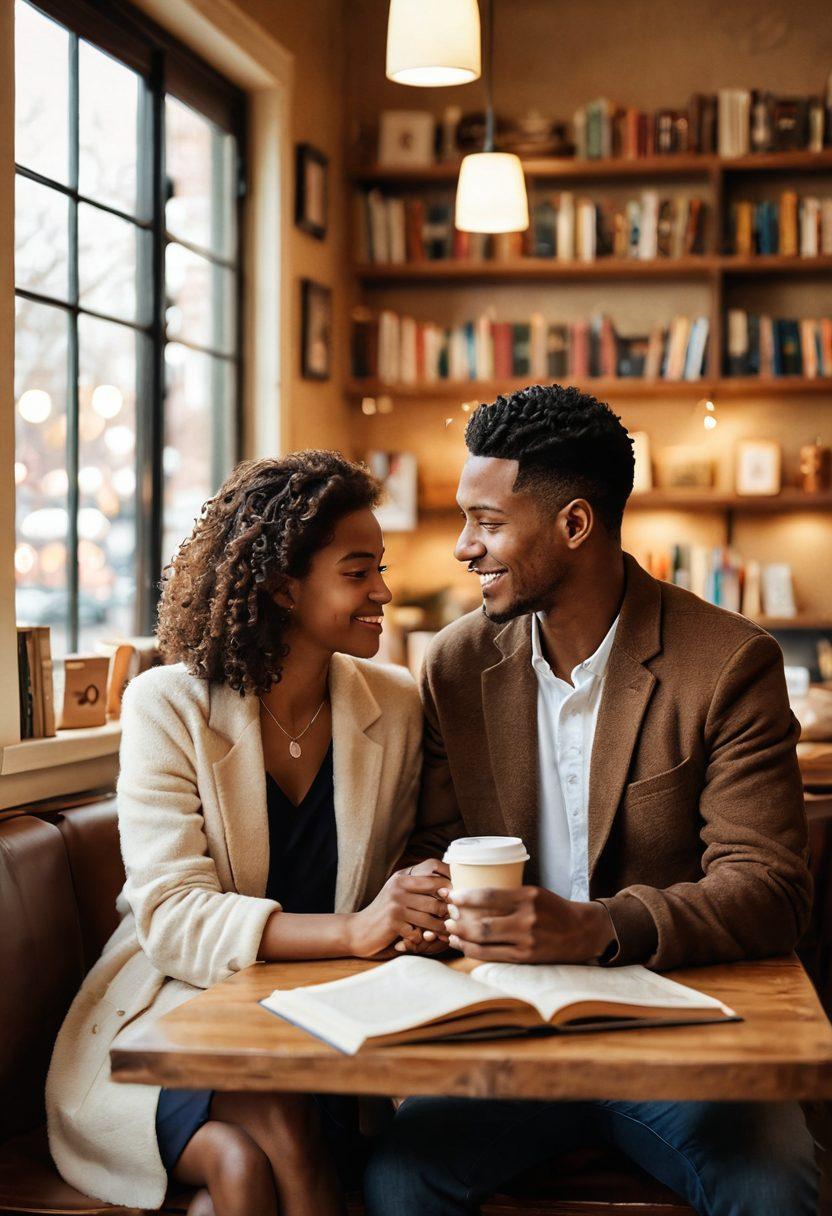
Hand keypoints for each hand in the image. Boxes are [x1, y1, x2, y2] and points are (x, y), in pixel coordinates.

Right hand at [348, 864, 448, 958]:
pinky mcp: (393, 922)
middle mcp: (399, 888)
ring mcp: (396, 905)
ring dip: (440, 930)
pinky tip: (423, 941)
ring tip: (447, 935)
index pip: (436, 880)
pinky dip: (422, 939)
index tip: (460, 903)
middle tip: (458, 923)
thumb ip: (418, 888)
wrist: (359, 930)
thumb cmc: (385, 913)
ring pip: (430, 919)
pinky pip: (417, 933)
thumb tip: (450, 889)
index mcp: (403, 878)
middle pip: (436, 901)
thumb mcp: (399, 894)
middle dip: (448, 915)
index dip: (451, 892)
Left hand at [441, 885, 615, 963]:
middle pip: (482, 924)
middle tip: (447, 915)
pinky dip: (473, 950)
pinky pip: (492, 955)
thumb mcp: (534, 893)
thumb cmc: (553, 909)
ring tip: (449, 931)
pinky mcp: (525, 958)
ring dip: (461, 937)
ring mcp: (526, 941)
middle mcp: (527, 919)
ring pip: (484, 942)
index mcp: (528, 897)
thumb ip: (508, 895)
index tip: (452, 895)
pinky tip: (462, 945)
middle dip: (458, 921)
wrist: (581, 932)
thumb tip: (471, 897)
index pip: (489, 896)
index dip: (465, 897)